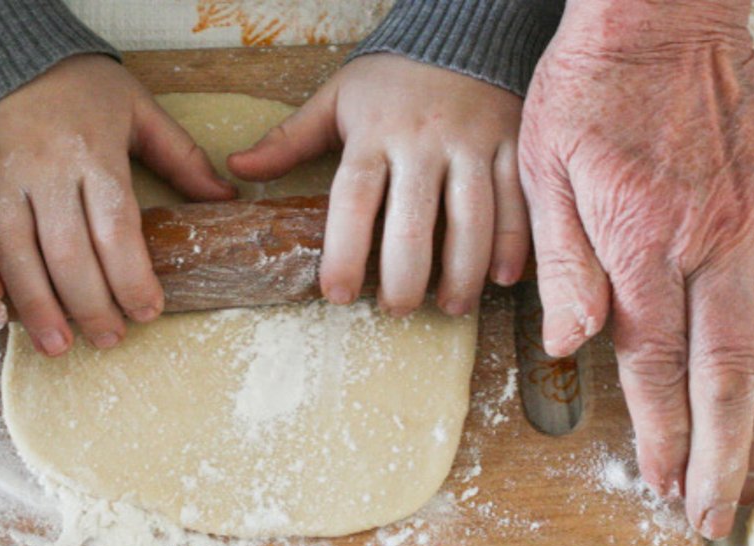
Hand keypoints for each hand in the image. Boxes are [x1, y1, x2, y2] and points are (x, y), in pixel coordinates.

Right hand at [0, 54, 235, 355]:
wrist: (4, 50)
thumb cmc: (78, 86)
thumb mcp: (138, 108)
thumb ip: (181, 156)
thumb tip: (225, 200)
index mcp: (93, 152)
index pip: (116, 228)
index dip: (132, 278)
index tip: (148, 312)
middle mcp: (44, 168)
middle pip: (68, 252)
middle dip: (91, 305)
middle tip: (109, 339)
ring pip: (16, 253)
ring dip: (38, 307)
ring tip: (58, 345)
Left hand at [227, 54, 529, 315]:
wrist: (462, 28)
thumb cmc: (391, 77)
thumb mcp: (336, 99)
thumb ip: (289, 140)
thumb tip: (237, 168)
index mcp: (373, 132)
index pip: (353, 200)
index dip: (344, 252)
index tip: (336, 294)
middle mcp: (423, 140)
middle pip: (412, 221)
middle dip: (405, 276)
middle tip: (397, 310)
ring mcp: (473, 141)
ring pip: (472, 218)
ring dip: (462, 270)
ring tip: (450, 306)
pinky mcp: (513, 142)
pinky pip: (516, 199)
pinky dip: (514, 242)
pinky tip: (501, 279)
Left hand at [518, 0, 753, 537]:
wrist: (662, 18)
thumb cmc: (590, 94)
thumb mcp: (543, 173)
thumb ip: (563, 266)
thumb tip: (571, 347)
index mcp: (644, 240)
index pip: (657, 367)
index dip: (662, 438)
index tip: (661, 485)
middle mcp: (718, 240)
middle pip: (727, 376)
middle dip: (721, 458)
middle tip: (713, 513)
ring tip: (753, 475)